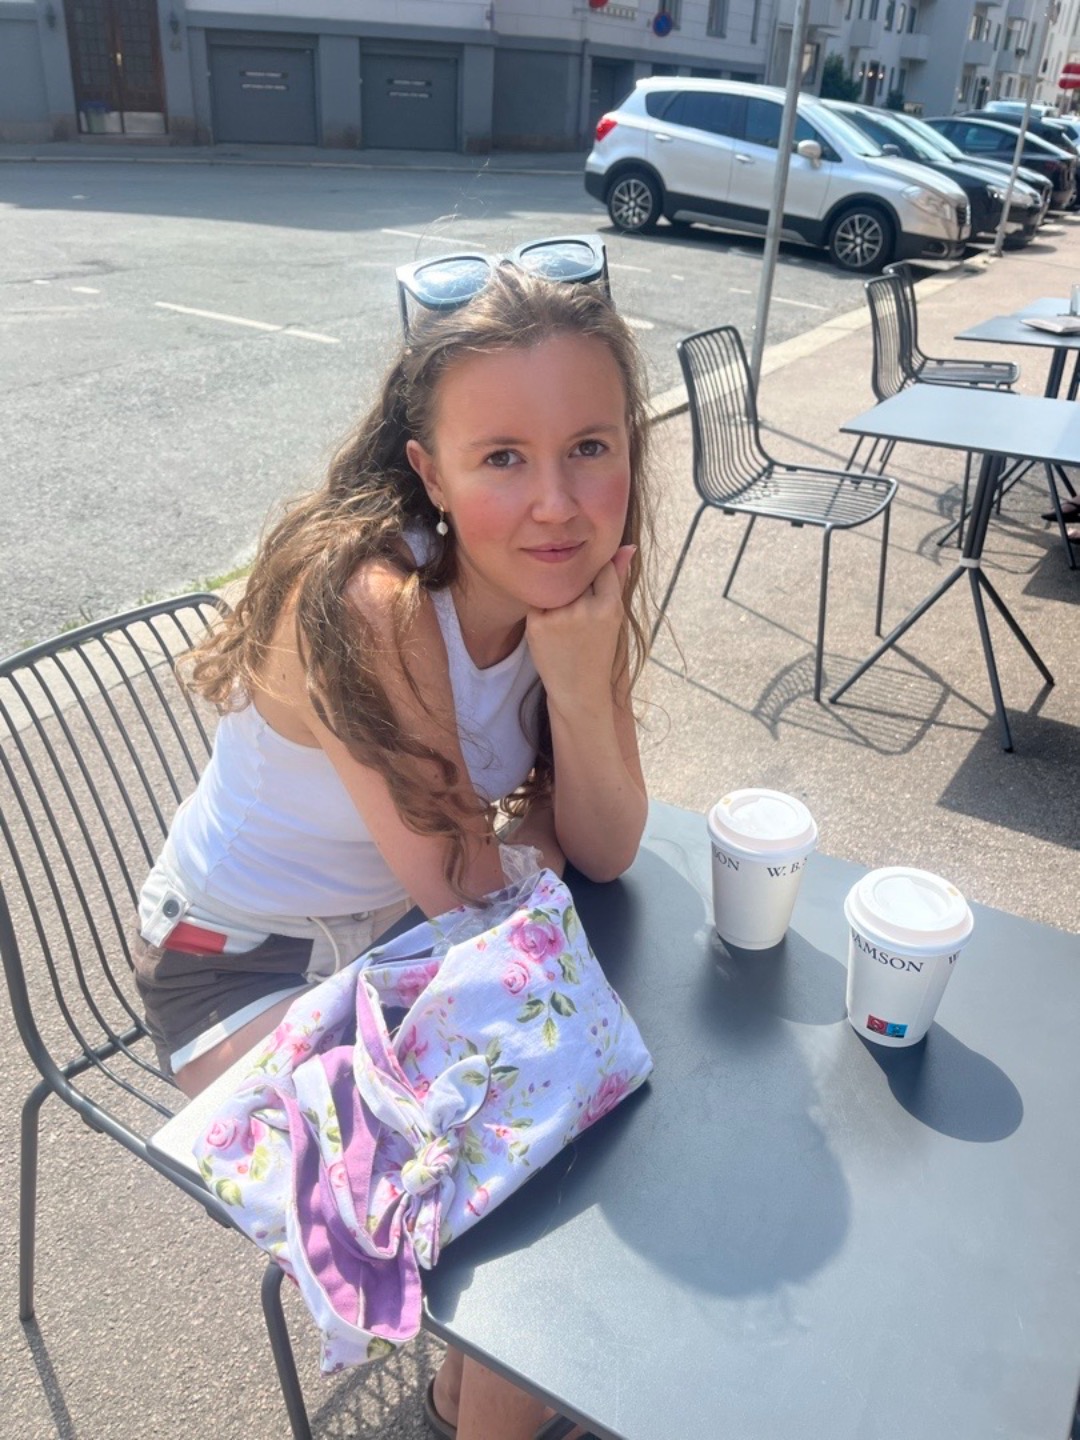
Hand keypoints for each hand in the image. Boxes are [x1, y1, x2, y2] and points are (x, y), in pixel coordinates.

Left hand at [524, 545, 635, 711]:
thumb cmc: (598, 650)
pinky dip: (543, 610)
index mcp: (609, 607)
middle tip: (580, 619)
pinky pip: (538, 600)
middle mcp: (584, 610)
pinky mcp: (536, 625)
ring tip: (567, 627)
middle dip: (577, 589)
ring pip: (556, 587)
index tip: (594, 596)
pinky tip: (552, 631)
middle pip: (577, 577)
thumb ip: (617, 579)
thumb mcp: (614, 616)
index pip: (600, 569)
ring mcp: (559, 617)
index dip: (595, 581)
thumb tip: (628, 547)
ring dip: (559, 598)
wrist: (578, 690)